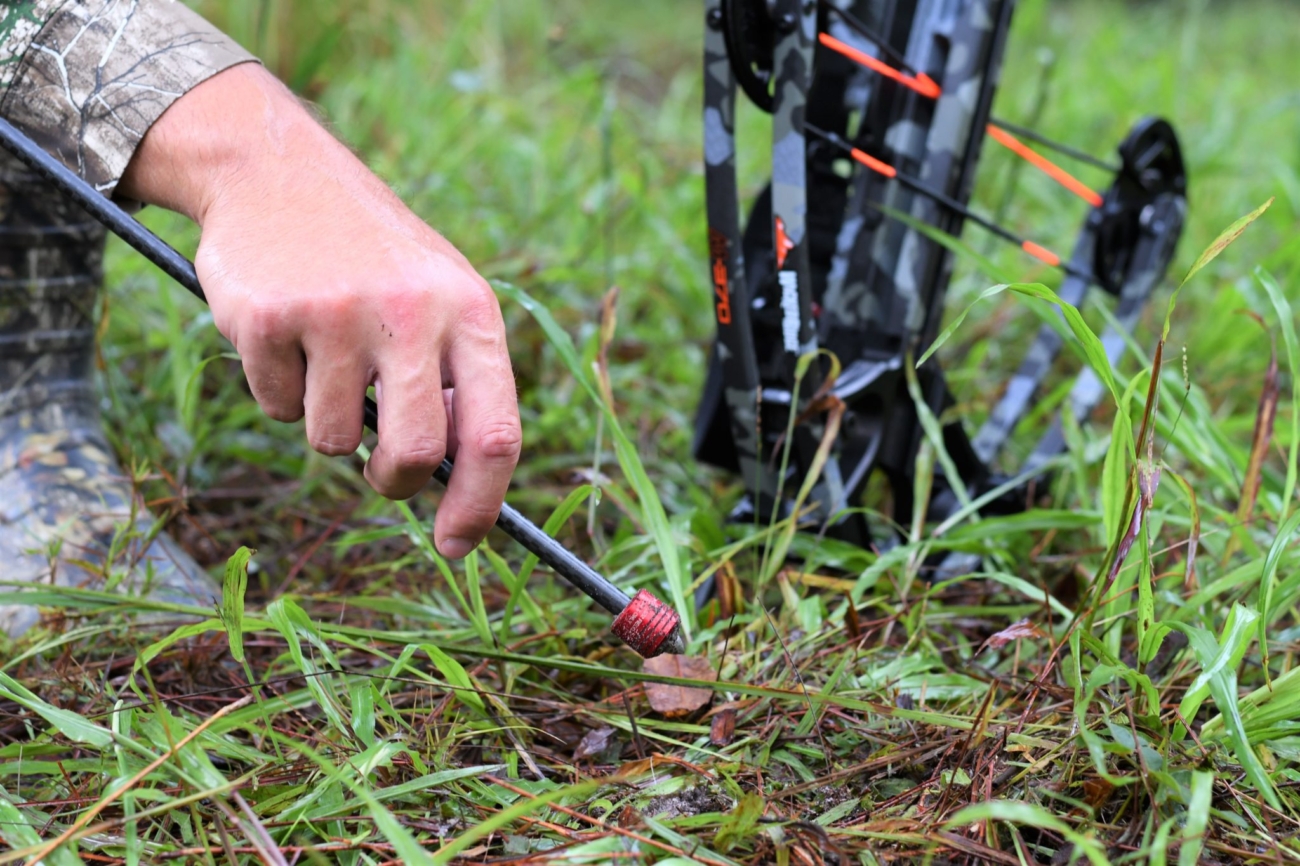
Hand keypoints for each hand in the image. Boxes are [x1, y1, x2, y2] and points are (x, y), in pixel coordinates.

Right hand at [118, 63, 520, 558]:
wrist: (278, 172)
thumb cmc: (372, 256)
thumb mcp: (438, 298)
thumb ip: (454, 382)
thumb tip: (459, 490)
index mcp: (470, 312)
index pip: (496, 433)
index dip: (480, 504)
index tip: (457, 545)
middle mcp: (411, 311)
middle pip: (414, 455)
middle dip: (393, 483)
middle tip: (380, 473)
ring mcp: (338, 313)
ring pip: (332, 440)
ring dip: (325, 421)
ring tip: (324, 355)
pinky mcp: (268, 317)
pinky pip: (275, 405)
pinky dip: (277, 387)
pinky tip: (285, 330)